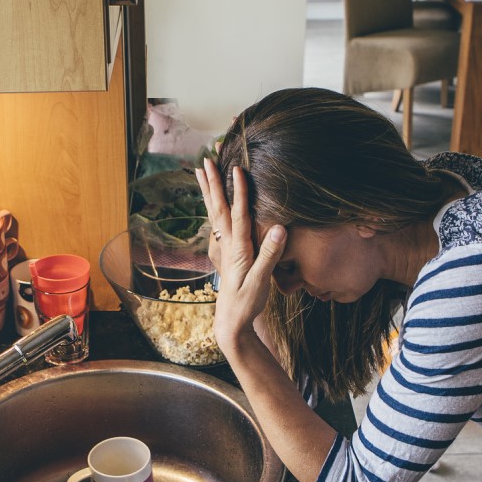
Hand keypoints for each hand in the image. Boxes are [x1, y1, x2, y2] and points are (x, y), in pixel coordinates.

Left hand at [195, 158, 285, 355]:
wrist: (231, 321)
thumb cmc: (247, 302)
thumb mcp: (261, 281)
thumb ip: (270, 254)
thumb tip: (280, 227)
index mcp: (238, 248)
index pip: (238, 214)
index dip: (239, 191)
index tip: (237, 169)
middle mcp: (228, 244)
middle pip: (218, 207)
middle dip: (213, 183)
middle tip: (206, 159)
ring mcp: (224, 247)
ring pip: (214, 212)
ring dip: (208, 191)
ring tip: (201, 171)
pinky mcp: (226, 251)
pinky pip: (217, 222)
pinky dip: (213, 206)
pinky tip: (210, 200)